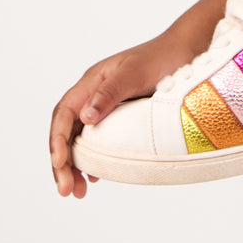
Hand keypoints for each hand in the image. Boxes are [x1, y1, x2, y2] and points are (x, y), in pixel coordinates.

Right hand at [50, 33, 191, 198]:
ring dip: (75, 166)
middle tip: (67, 191)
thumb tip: (85, 118)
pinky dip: (92, 160)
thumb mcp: (134, 73)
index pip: (64, 114)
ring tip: (77, 191)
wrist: (185, 51)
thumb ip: (109, 92)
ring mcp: (106, 107)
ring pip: (80, 140)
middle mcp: (93, 96)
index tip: (60, 163)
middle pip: (66, 132)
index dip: (57, 140)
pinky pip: (98, 141)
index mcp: (92, 82)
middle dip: (62, 162)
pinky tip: (94, 176)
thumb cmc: (160, 57)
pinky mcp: (120, 117)